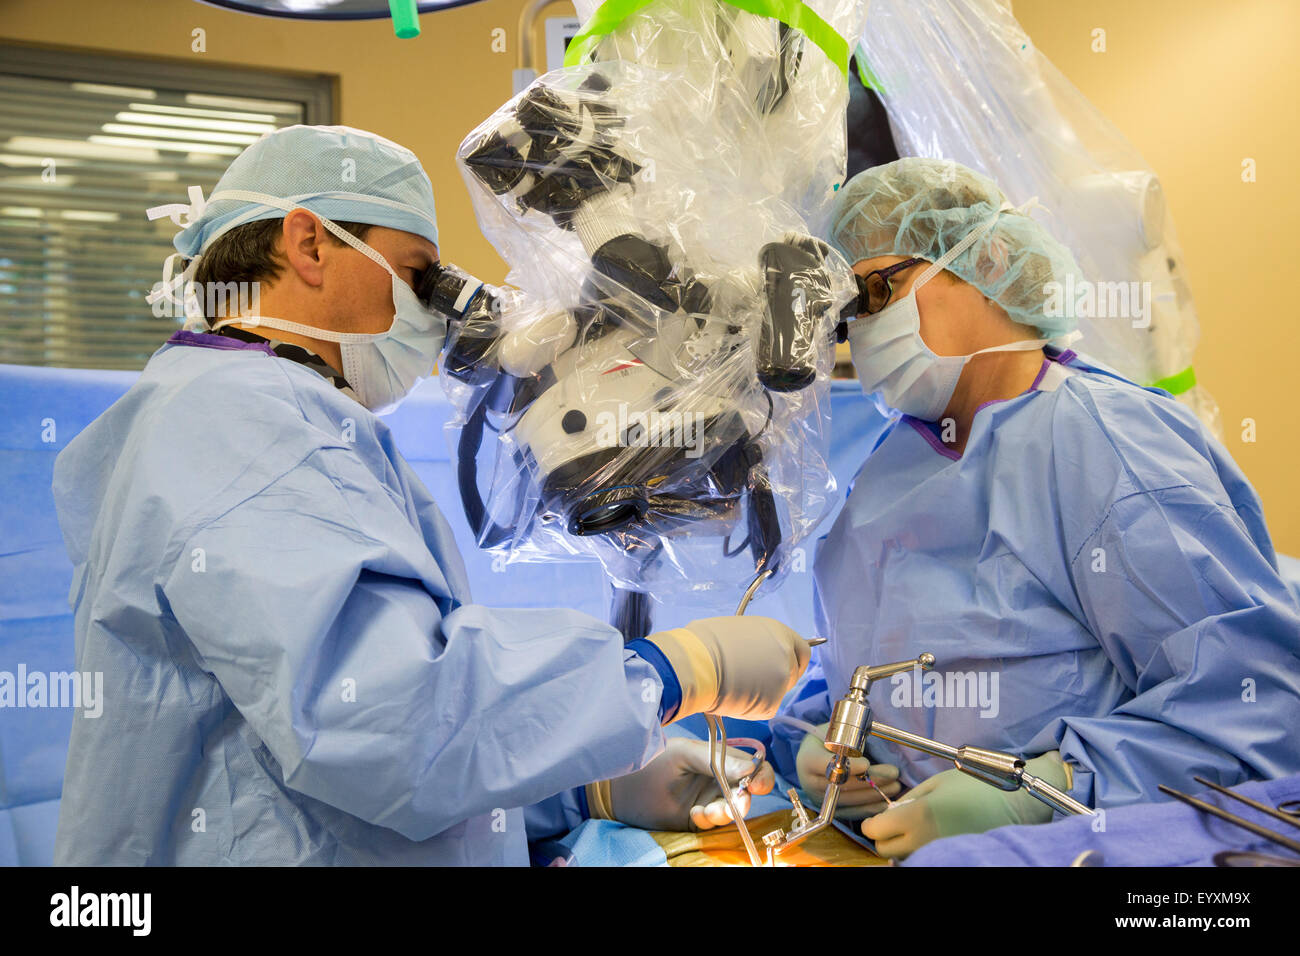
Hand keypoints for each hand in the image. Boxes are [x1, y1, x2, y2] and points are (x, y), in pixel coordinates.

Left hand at [588, 737, 776, 831]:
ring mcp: (708, 800)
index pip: (752, 767)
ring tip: (707, 811)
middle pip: (747, 792)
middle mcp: (718, 779)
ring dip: (726, 813)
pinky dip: (709, 821)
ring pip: (732, 811)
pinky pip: (714, 825)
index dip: (761, 776)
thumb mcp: (687, 754)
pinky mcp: (696, 820)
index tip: (757, 785)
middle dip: (743, 800)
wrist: (621, 785)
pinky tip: (694, 814)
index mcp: (720, 758)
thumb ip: (719, 762)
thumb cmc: (653, 759)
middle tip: (735, 803)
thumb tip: (752, 770)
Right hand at [645, 616, 810, 720]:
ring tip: (734, 685)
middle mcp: (786, 656)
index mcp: (779, 633)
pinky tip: (732, 696)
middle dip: (777, 680)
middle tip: (753, 681)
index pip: (802, 650)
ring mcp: (781, 681)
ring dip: (761, 693)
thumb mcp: (739, 631)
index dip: (793, 660)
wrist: (696, 664)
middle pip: (792, 674)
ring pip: (776, 693)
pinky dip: (751, 707)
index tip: (782, 667)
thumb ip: (758, 642)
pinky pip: (764, 708)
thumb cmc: (707, 642)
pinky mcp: (771, 704)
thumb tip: (756, 652)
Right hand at [795, 723, 900, 819]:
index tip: (867, 763)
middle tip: (893, 773)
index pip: (825, 764)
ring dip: (875, 794)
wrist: (812, 758)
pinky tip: (885, 802)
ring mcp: (819, 799)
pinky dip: (870, 808)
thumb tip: (874, 742)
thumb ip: (849, 737)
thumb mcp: (833, 732)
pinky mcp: (830, 810)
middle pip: (842, 784)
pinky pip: (851, 813)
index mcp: (807, 759)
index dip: (847, 766)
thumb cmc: (827, 741)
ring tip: (896, 786)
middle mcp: (809, 782)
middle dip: (871, 780)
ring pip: (849, 800)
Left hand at [862, 751, 1070, 858]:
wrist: (1015, 805)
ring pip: (904, 858)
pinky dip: (921, 852)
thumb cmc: (977, 786)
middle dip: (884, 837)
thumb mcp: (937, 782)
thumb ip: (909, 798)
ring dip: (903, 846)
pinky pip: (925, 859)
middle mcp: (925, 840)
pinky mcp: (951, 859)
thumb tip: (890, 812)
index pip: (875, 830)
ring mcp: (939, 853)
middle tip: (895, 824)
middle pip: (884, 850)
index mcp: (918, 815)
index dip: (873, 824)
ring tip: (918, 829)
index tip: (878, 818)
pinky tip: (932, 838)